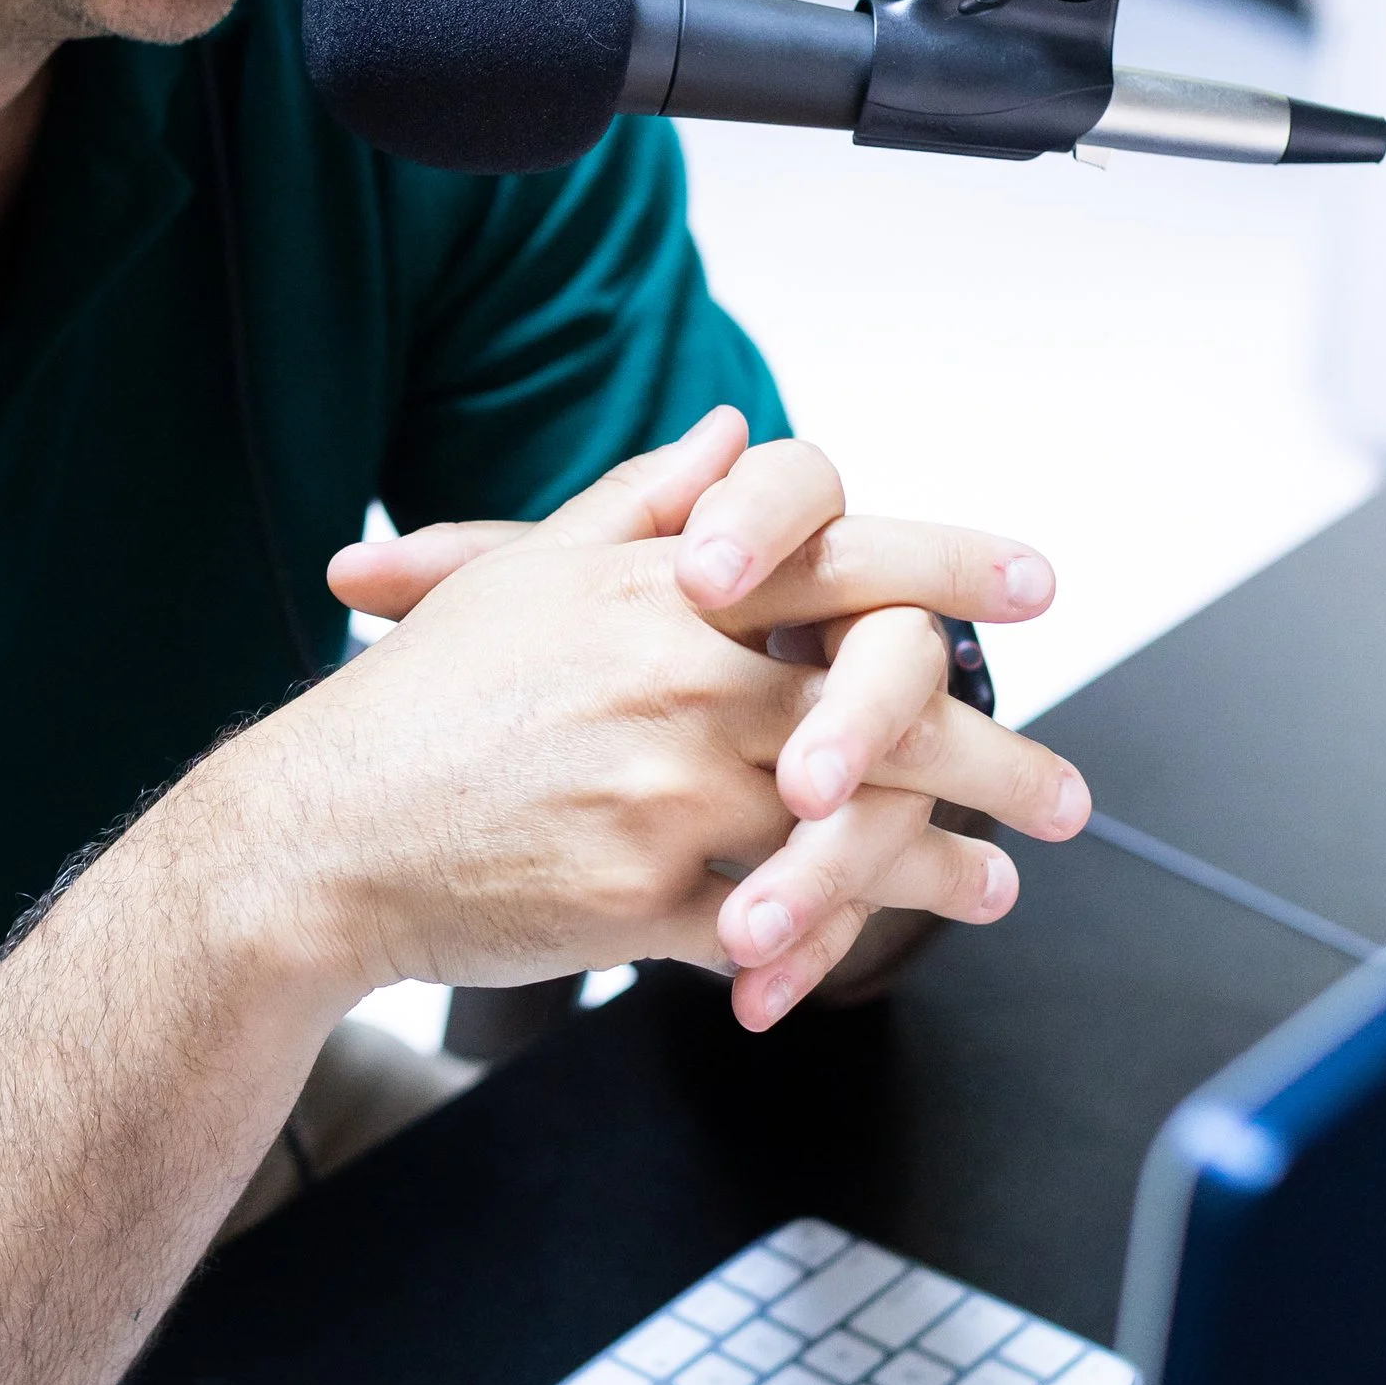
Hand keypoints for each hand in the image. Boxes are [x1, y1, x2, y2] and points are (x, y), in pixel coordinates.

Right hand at [324, 409, 1088, 1028]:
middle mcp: (678, 682)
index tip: (1032, 588)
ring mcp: (666, 795)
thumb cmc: (420, 709)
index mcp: (660, 591)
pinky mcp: (644, 901)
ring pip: (855, 829)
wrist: (319, 838)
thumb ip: (643, 503)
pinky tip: (875, 947)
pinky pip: (773, 926)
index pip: (841, 559)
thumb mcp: (526, 578)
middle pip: (885, 709)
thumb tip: (733, 437)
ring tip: (998, 884)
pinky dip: (833, 941)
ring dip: (947, 865)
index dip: (953, 570)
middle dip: (999, 756)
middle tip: (1066, 793)